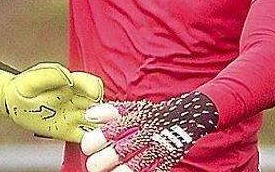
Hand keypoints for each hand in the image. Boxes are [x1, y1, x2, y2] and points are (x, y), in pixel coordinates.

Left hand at [0, 59, 103, 142]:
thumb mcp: (33, 78)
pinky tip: (91, 143)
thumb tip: (70, 77)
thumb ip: (51, 75)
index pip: (92, 84)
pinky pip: (85, 136)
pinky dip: (92, 141)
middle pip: (100, 105)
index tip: (94, 94)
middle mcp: (77, 99)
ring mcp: (74, 116)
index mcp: (72, 82)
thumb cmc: (23, 86)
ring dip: (101, 128)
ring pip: (97, 122)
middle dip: (104, 112)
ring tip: (98, 132)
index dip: (95, 89)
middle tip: (97, 117)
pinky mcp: (69, 131)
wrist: (12, 102)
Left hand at [81, 92, 217, 171]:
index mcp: (134, 119)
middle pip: (121, 150)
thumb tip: (88, 116)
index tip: (87, 146)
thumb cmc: (152, 115)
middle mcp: (145, 134)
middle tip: (93, 165)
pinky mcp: (167, 160)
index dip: (95, 140)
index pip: (111, 129)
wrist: (186, 118)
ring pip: (135, 165)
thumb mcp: (132, 108)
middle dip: (103, 160)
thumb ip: (109, 111)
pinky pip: (152, 171)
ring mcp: (157, 149)